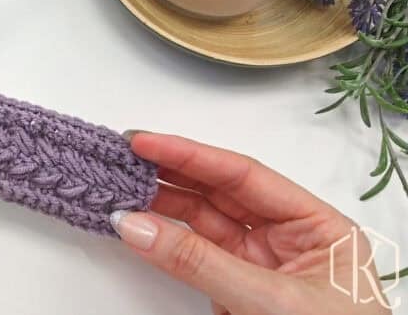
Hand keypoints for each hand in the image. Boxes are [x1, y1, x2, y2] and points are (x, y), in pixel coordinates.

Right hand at [112, 132, 393, 314]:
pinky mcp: (236, 292)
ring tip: (123, 189)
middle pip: (219, 193)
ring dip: (161, 205)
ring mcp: (259, 266)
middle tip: (127, 156)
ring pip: (202, 222)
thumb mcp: (271, 301)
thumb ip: (201, 263)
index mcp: (318, 227)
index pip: (245, 177)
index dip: (192, 156)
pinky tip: (140, 226)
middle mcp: (288, 239)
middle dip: (171, 172)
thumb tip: (139, 226)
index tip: (147, 142)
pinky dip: (164, 241)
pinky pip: (193, 256)